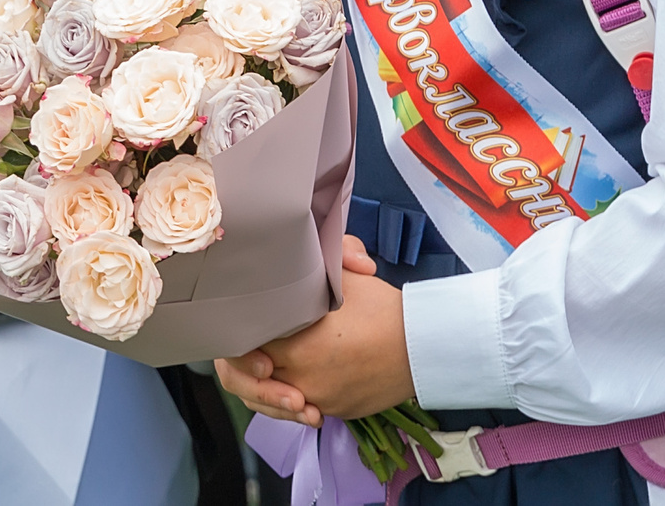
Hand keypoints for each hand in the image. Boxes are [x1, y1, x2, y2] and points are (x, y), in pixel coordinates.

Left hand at [218, 236, 412, 423]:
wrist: (425, 346)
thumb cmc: (384, 309)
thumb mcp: (342, 275)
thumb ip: (308, 263)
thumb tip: (287, 254)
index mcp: (295, 342)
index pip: (242, 345)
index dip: (239, 335)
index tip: (249, 324)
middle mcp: (300, 377)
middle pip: (249, 378)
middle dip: (248, 364)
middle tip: (259, 348)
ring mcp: (318, 398)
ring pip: (272, 399)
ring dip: (269, 385)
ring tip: (277, 366)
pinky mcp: (335, 410)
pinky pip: (302, 407)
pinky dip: (296, 395)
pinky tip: (305, 378)